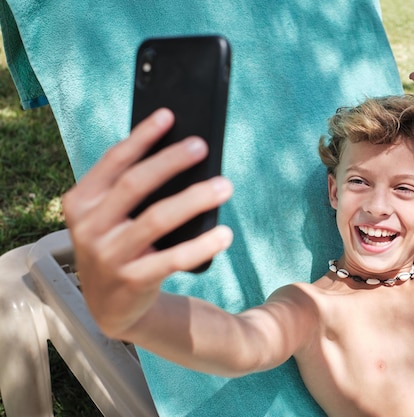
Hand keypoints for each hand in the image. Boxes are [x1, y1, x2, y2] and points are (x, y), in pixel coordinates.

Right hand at [62, 109, 233, 337]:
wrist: (111, 305)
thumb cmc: (120, 245)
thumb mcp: (113, 217)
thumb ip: (131, 190)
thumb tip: (178, 152)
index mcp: (81, 202)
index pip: (113, 161)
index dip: (142, 137)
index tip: (169, 115)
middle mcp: (89, 227)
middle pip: (135, 184)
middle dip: (170, 161)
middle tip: (202, 145)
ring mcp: (108, 256)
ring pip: (157, 219)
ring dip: (195, 199)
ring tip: (225, 185)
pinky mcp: (132, 281)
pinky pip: (173, 258)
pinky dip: (202, 245)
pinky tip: (224, 234)